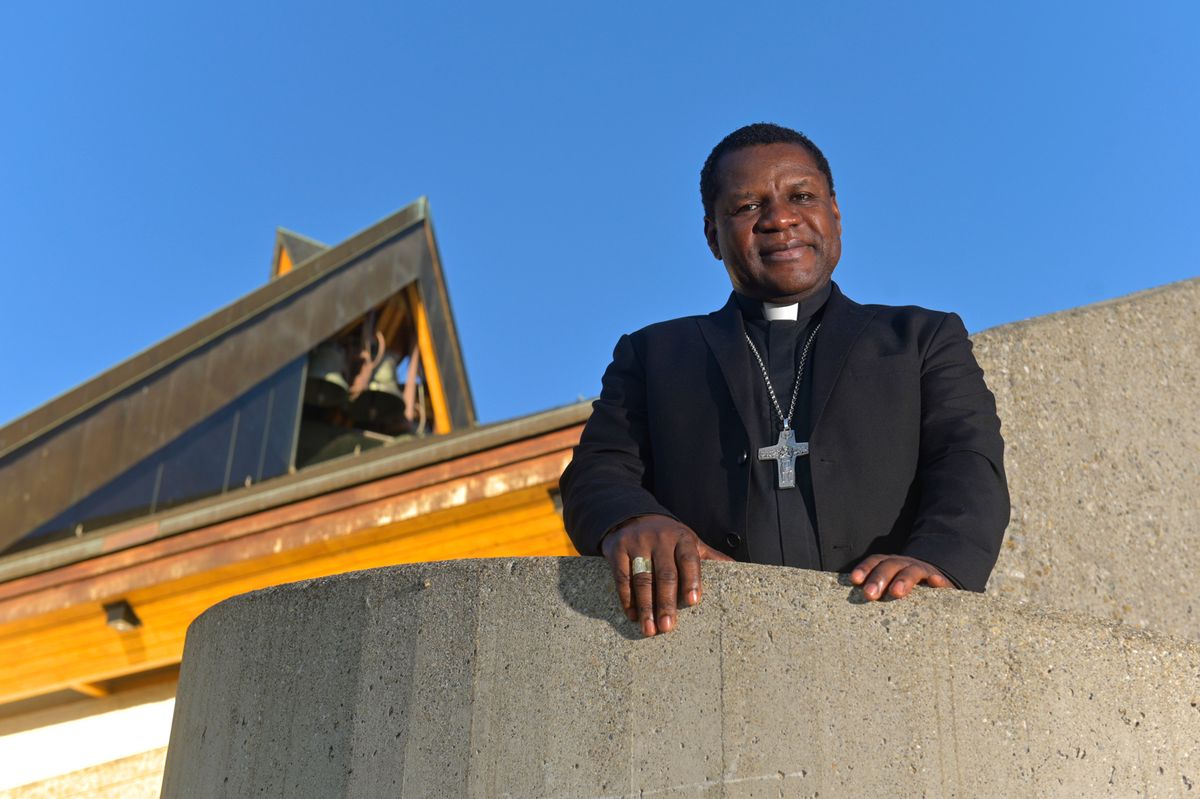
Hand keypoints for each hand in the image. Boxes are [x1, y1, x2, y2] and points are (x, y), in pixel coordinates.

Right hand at [600, 514, 733, 636]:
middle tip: (668, 627)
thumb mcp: (689, 542)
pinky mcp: (617, 550)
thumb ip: (710, 557)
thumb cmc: (668, 537)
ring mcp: (637, 543)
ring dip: (646, 607)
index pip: (689, 559)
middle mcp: (659, 539)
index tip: (693, 601)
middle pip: (664, 574)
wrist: (632, 517)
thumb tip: (739, 571)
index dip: (692, 579)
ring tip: (650, 629)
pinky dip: (627, 599)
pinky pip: (622, 578)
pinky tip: (633, 616)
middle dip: (666, 603)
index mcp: (682, 538)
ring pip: (642, 579)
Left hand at [850, 554, 950, 600]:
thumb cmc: (901, 586)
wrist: (932, 577)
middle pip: (890, 566)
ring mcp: (921, 570)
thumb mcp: (886, 585)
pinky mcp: (938, 580)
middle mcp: (903, 563)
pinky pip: (938, 579)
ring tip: (896, 592)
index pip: (874, 561)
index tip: (855, 580)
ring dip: (903, 580)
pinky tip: (935, 583)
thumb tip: (847, 603)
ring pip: (911, 571)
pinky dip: (936, 580)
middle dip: (878, 578)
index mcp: (888, 564)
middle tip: (869, 594)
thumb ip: (873, 590)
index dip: (864, 568)